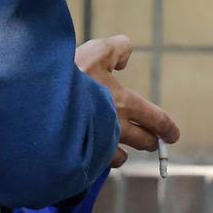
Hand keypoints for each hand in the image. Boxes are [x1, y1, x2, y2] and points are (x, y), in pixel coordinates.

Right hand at [75, 35, 180, 165]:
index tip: (173, 135)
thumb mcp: (96, 51)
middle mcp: (117, 128)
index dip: (168, 128)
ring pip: (120, 157)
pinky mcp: (81, 155)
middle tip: (152, 141)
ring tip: (121, 150)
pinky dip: (100, 159)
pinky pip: (97, 163)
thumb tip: (126, 52)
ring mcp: (99, 145)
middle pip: (144, 142)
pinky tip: (94, 152)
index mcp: (125, 103)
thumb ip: (117, 49)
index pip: (157, 120)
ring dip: (124, 153)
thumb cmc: (69, 74)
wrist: (39, 100)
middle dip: (150, 141)